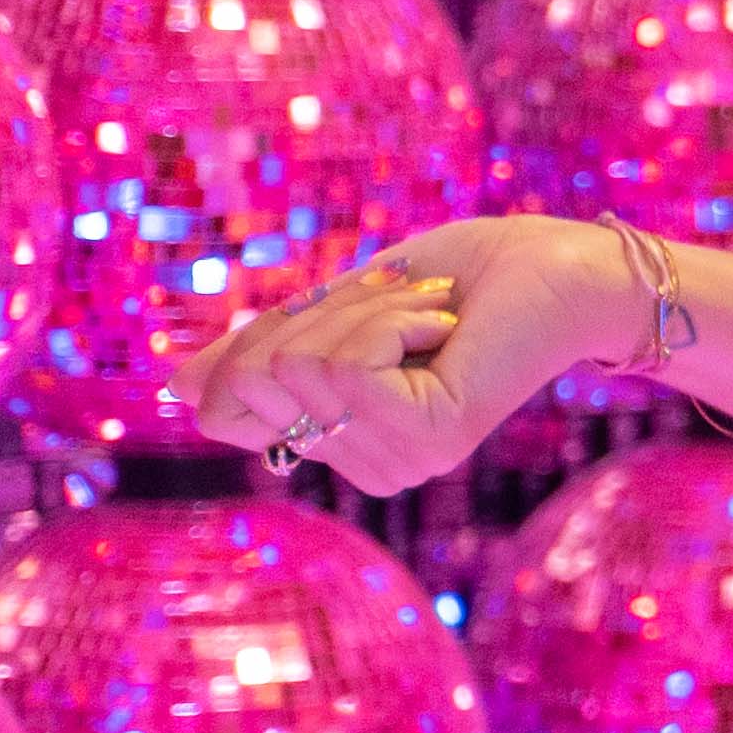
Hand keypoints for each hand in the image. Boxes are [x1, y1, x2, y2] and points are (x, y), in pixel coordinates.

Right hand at [168, 213, 640, 495]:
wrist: (563, 265)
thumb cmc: (464, 281)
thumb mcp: (337, 312)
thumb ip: (261, 352)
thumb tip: (169, 386)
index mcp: (339, 442)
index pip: (222, 408)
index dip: (258, 341)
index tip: (350, 314)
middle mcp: (364, 467)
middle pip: (250, 380)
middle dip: (315, 318)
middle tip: (405, 312)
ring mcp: (395, 461)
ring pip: (294, 365)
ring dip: (361, 313)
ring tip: (433, 318)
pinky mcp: (426, 439)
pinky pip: (342, 365)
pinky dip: (387, 319)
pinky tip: (443, 327)